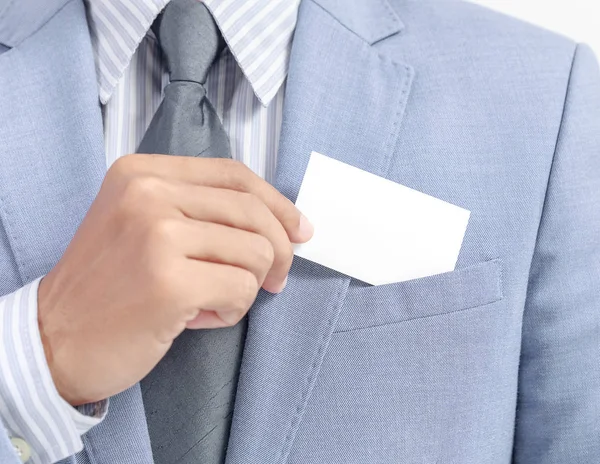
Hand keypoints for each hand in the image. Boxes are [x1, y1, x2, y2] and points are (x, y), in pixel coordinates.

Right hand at [37, 154, 312, 405]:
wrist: (54, 340)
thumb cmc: (111, 286)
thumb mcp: (145, 227)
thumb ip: (203, 213)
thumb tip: (286, 223)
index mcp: (142, 173)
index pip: (235, 175)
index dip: (277, 203)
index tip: (299, 229)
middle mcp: (148, 194)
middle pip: (254, 211)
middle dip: (280, 250)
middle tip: (276, 279)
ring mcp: (157, 235)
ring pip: (257, 252)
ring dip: (248, 285)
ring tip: (214, 300)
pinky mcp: (169, 281)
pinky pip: (243, 289)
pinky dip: (234, 309)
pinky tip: (201, 317)